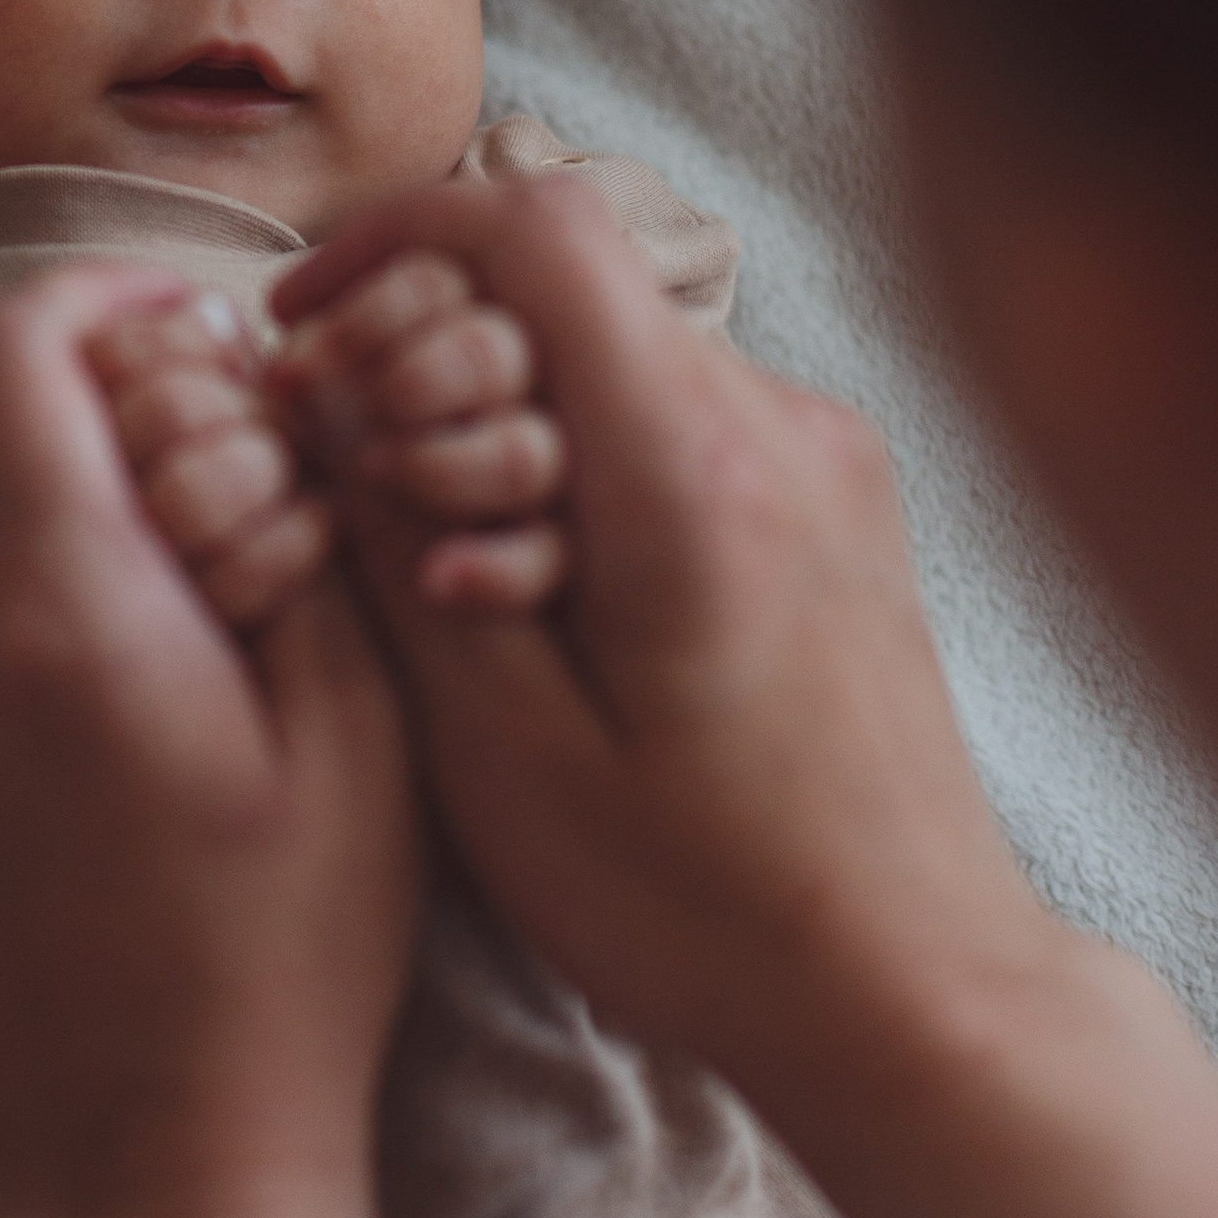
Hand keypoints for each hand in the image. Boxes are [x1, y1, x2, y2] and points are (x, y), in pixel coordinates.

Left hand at [0, 263, 420, 1217]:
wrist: (121, 1197)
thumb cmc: (275, 970)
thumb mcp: (355, 736)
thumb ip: (291, 517)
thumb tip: (231, 373)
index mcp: (50, 612)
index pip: (10, 344)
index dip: (95, 311)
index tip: (163, 343)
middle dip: (50, 442)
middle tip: (144, 522)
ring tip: (56, 653)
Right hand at [274, 172, 1036, 1092]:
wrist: (915, 992)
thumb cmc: (704, 904)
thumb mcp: (499, 747)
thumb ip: (401, 549)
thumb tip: (330, 406)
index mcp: (690, 467)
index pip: (536, 225)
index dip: (393, 237)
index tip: (303, 325)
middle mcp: (776, 424)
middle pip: (568, 281)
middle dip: (430, 346)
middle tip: (363, 474)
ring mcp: (822, 456)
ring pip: (618, 344)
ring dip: (504, 408)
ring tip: (453, 559)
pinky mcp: (836, 502)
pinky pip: (679, 412)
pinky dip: (582, 451)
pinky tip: (544, 580)